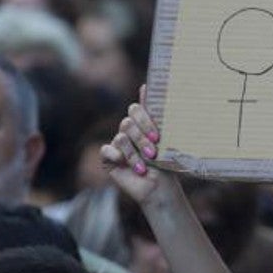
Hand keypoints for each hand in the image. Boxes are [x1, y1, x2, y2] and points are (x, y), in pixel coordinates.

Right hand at [100, 85, 168, 203]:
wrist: (160, 187)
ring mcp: (117, 144)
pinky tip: (125, 164)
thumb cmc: (165, 163)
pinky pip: (106, 150)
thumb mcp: (166, 138)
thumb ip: (157, 115)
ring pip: (120, 137)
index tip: (155, 127)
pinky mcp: (108, 158)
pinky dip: (117, 156)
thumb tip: (147, 86)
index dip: (144, 116)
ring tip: (146, 164)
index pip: (136, 109)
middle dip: (142, 136)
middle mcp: (128, 131)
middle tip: (154, 148)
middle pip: (128, 122)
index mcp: (142, 124)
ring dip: (135, 152)